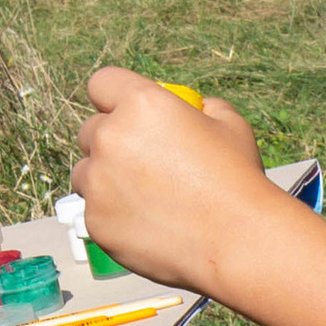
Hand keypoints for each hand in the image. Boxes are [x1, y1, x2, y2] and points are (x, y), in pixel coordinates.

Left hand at [70, 70, 269, 293]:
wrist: (237, 241)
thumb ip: (202, 107)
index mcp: (142, 104)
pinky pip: (94, 211)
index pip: (103, 83)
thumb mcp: (230, 125)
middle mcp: (111, 137)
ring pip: (86, 173)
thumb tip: (192, 108)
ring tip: (146, 197)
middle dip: (109, 142)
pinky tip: (149, 224)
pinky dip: (113, 216)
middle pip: (90, 131)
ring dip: (105, 179)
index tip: (122, 113)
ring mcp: (98, 181)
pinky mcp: (94, 220)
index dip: (112, 98)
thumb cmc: (239, 180)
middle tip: (140, 162)